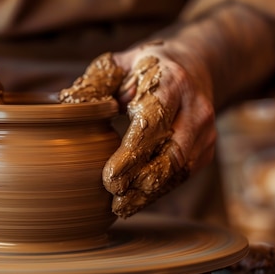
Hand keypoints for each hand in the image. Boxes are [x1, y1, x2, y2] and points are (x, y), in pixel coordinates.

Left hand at [59, 41, 215, 216]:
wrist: (193, 66)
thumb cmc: (144, 68)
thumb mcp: (119, 64)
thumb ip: (95, 83)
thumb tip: (68, 102)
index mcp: (171, 82)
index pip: (153, 124)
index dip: (132, 154)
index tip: (109, 178)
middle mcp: (195, 108)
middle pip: (171, 153)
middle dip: (142, 182)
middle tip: (113, 202)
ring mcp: (205, 130)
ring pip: (179, 170)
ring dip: (150, 194)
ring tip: (122, 208)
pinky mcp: (206, 148)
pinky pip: (182, 175)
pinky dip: (160, 191)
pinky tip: (137, 201)